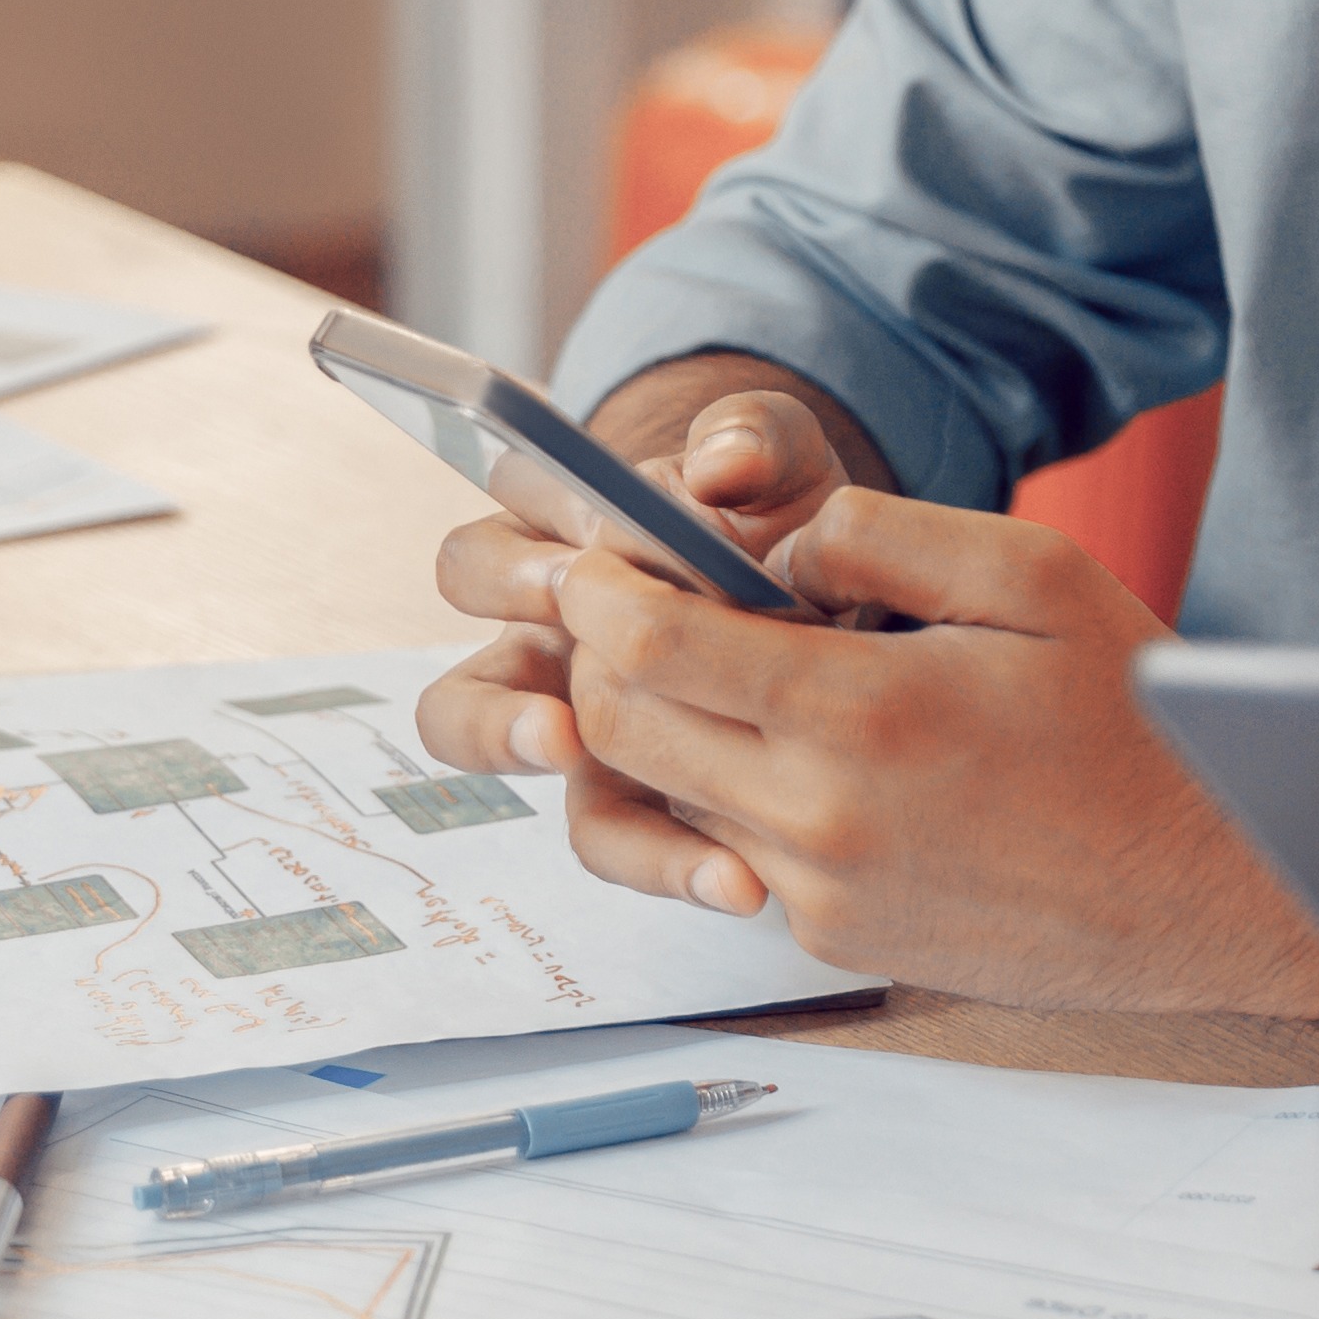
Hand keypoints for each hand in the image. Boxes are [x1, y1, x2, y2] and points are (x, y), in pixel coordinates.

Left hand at [417, 402, 1318, 1016]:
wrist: (1216, 888)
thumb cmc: (1141, 719)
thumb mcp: (1033, 575)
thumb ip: (885, 536)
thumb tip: (775, 548)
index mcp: (861, 713)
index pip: (646, 651)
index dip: (599, 591)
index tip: (597, 555)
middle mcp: (819, 820)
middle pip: (619, 734)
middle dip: (601, 659)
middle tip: (633, 605)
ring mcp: (821, 895)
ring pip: (665, 800)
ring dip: (670, 730)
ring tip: (740, 670)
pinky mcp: (837, 941)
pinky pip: (737, 854)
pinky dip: (742, 794)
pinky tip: (822, 752)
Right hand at [421, 368, 890, 906]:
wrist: (858, 607)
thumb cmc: (789, 525)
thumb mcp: (789, 467)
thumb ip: (755, 438)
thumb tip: (718, 465)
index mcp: (560, 542)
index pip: (486, 545)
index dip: (514, 560)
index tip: (573, 574)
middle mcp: (545, 635)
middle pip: (461, 665)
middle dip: (497, 695)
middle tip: (562, 711)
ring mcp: (578, 720)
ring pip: (495, 752)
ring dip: (522, 758)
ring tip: (581, 763)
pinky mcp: (638, 793)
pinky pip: (613, 837)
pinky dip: (667, 862)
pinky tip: (737, 880)